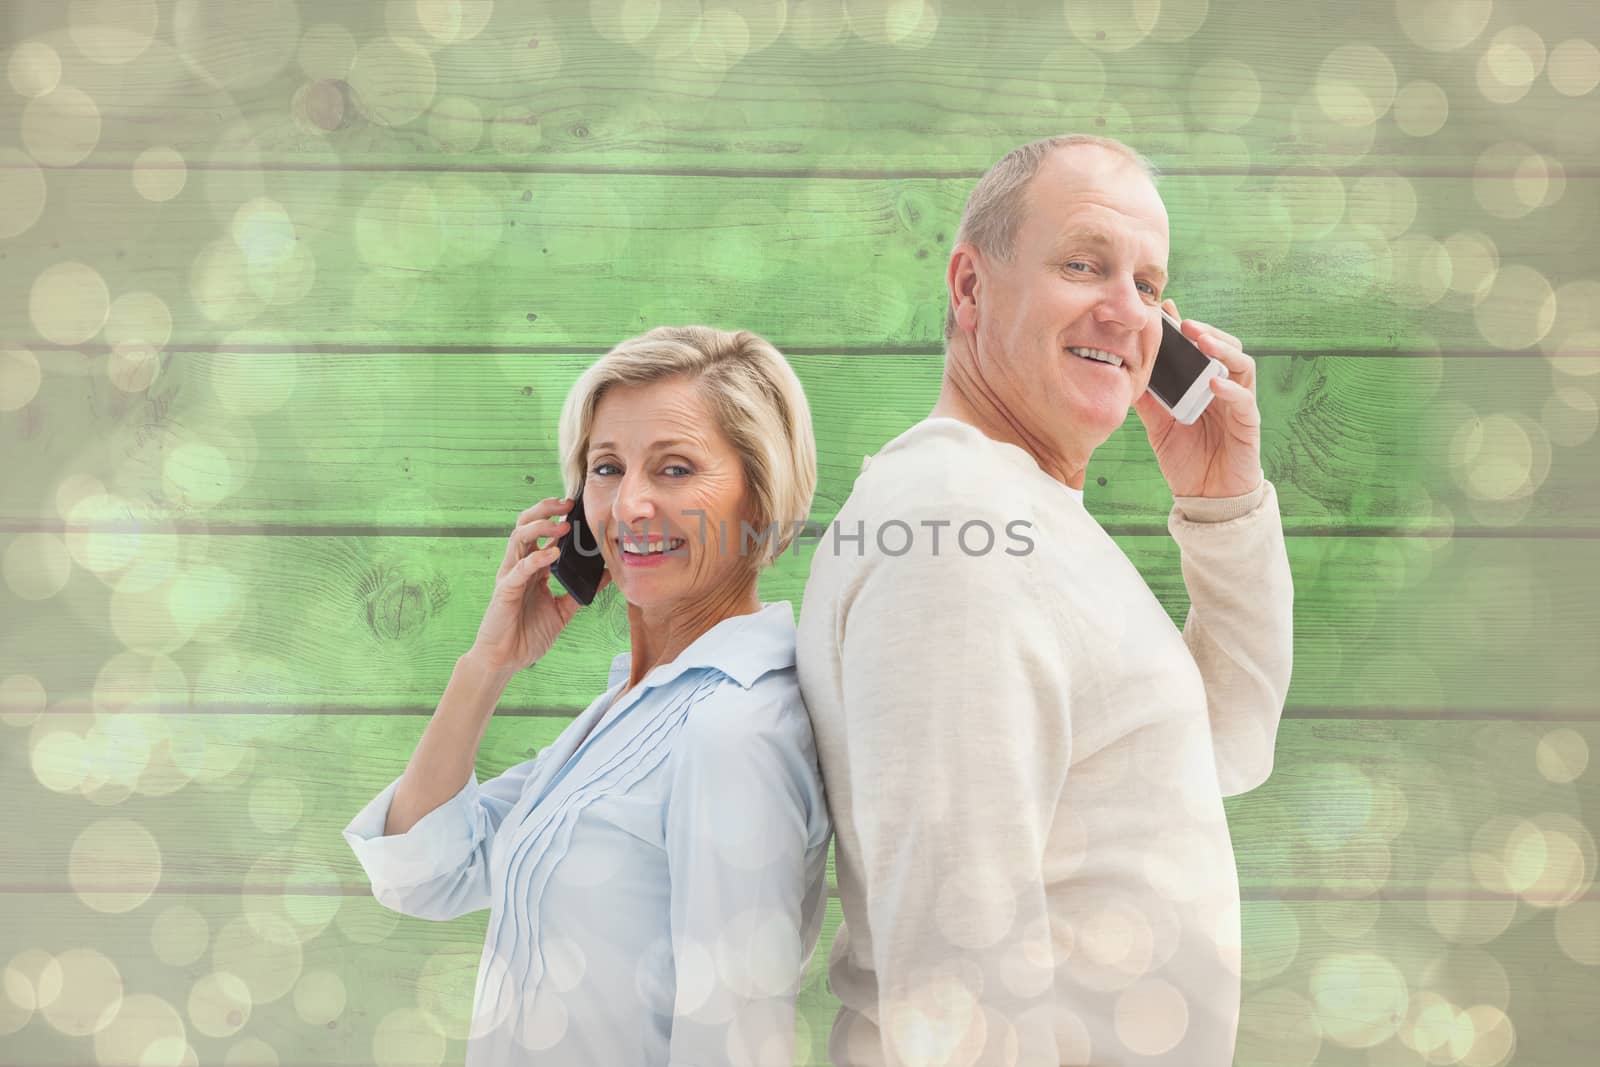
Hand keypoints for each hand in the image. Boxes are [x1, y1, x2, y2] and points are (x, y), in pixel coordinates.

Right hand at [469, 496, 612, 675]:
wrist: (505, 660)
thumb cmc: (528, 635)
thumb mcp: (563, 611)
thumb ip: (580, 592)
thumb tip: (605, 575)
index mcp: (533, 569)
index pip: (542, 533)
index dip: (557, 516)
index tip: (578, 506)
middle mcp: (520, 566)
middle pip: (526, 525)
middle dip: (545, 510)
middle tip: (567, 503)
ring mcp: (510, 576)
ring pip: (519, 538)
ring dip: (541, 526)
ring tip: (563, 523)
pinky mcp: (505, 590)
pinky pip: (519, 568)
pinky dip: (537, 557)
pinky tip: (553, 552)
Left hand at [1131, 297, 1263, 498]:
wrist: (1205, 499)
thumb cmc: (1186, 460)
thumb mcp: (1158, 426)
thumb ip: (1148, 400)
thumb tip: (1125, 371)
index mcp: (1203, 384)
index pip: (1197, 348)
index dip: (1184, 327)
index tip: (1165, 309)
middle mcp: (1224, 388)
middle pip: (1224, 347)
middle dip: (1206, 331)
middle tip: (1185, 322)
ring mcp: (1238, 404)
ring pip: (1241, 365)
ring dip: (1223, 350)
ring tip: (1202, 341)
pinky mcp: (1248, 424)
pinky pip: (1244, 401)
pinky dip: (1230, 389)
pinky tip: (1213, 383)